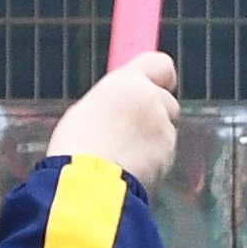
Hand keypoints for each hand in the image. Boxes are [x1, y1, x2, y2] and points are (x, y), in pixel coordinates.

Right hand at [52, 51, 180, 181]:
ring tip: (122, 151)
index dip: (159, 76)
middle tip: (129, 127)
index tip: (154, 83)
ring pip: (166, 129)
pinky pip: (165, 153)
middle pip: (167, 100)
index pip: (161, 64)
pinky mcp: (169, 154)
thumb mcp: (86, 108)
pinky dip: (153, 158)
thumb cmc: (77, 148)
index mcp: (126, 83)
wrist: (87, 183)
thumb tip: (123, 103)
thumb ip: (115, 99)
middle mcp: (150, 100)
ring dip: (152, 137)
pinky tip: (129, 165)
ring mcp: (163, 128)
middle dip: (155, 112)